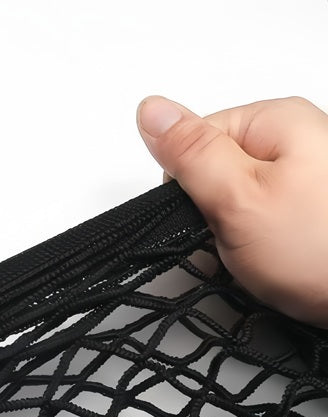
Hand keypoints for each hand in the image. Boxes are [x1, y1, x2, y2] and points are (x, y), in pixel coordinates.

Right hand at [136, 95, 327, 326]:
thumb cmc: (320, 251)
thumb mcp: (237, 198)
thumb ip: (190, 153)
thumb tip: (150, 110)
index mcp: (278, 121)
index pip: (194, 139)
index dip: (186, 184)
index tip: (207, 213)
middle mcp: (297, 140)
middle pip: (214, 171)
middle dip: (212, 213)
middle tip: (237, 239)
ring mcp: (306, 177)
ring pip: (235, 203)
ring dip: (234, 235)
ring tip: (262, 256)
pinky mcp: (310, 210)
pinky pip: (259, 223)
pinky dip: (259, 246)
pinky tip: (276, 261)